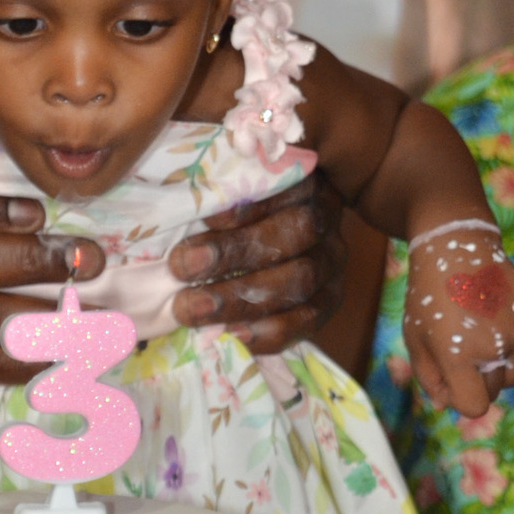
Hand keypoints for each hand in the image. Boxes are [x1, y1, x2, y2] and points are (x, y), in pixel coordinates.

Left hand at [169, 173, 345, 351]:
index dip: (247, 204)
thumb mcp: (218, 181)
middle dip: (235, 253)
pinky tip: (231, 335)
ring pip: (300, 282)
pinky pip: (308, 320)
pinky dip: (269, 332)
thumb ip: (210, 179)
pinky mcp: (328, 300)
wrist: (250, 249)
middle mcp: (325, 217)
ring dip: (242, 299)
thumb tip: (188, 185)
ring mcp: (331, 262)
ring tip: (190, 308)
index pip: (286, 186)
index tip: (203, 217)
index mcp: (302, 178)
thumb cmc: (222, 207)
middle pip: (294, 234)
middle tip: (182, 267)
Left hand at [403, 230, 513, 416]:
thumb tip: (446, 406)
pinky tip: (493, 316)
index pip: (475, 406)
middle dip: (477, 380)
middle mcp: (494, 346)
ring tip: (478, 338)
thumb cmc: (428, 296)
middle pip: (495, 390)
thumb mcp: (416, 338)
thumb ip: (430, 377)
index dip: (461, 399)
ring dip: (499, 366)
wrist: (456, 245)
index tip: (452, 380)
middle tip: (460, 350)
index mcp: (459, 356)